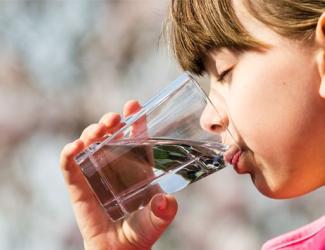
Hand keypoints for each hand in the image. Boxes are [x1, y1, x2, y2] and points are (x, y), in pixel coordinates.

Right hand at [60, 100, 177, 249]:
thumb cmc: (140, 231)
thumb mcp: (155, 220)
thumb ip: (163, 212)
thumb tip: (166, 202)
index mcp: (138, 166)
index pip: (137, 137)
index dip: (136, 120)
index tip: (134, 104)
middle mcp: (116, 164)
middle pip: (111, 134)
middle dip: (111, 121)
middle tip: (114, 118)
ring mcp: (95, 171)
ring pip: (90, 143)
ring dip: (91, 132)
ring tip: (98, 132)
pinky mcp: (78, 184)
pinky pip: (70, 165)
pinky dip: (69, 154)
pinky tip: (75, 148)